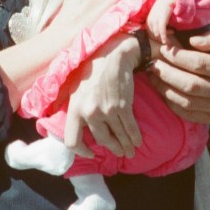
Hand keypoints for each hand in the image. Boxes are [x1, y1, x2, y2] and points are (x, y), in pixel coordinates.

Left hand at [60, 33, 142, 157]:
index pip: (72, 141)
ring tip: (130, 150)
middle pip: (101, 140)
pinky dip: (135, 137)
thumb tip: (78, 129)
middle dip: (113, 148)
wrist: (112, 57)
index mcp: (74, 109)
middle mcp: (89, 113)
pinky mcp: (123, 106)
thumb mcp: (75, 91)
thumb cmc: (92, 72)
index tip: (92, 153)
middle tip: (119, 152)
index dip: (82, 151)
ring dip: (126, 146)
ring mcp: (107, 110)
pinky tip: (137, 141)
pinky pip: (130, 128)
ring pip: (118, 136)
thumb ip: (75, 110)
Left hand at [146, 0, 174, 43]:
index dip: (156, 37)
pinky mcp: (161, 21)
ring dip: (164, 38)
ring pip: (158, 35)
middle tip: (168, 40)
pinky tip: (166, 41)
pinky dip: (164, 37)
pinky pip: (162, 32)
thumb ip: (156, 23)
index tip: (163, 37)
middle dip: (160, 38)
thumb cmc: (162, 8)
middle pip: (153, 35)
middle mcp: (150, 22)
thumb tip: (158, 32)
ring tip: (170, 39)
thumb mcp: (157, 16)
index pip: (150, 33)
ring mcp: (155, 21)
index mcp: (148, 21)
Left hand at [148, 30, 209, 124]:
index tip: (163, 48)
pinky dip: (172, 104)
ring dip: (165, 88)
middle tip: (151, 62)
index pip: (199, 64)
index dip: (178, 56)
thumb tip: (191, 40)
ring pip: (186, 101)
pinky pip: (189, 114)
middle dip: (166, 72)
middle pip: (189, 84)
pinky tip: (163, 92)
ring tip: (153, 75)